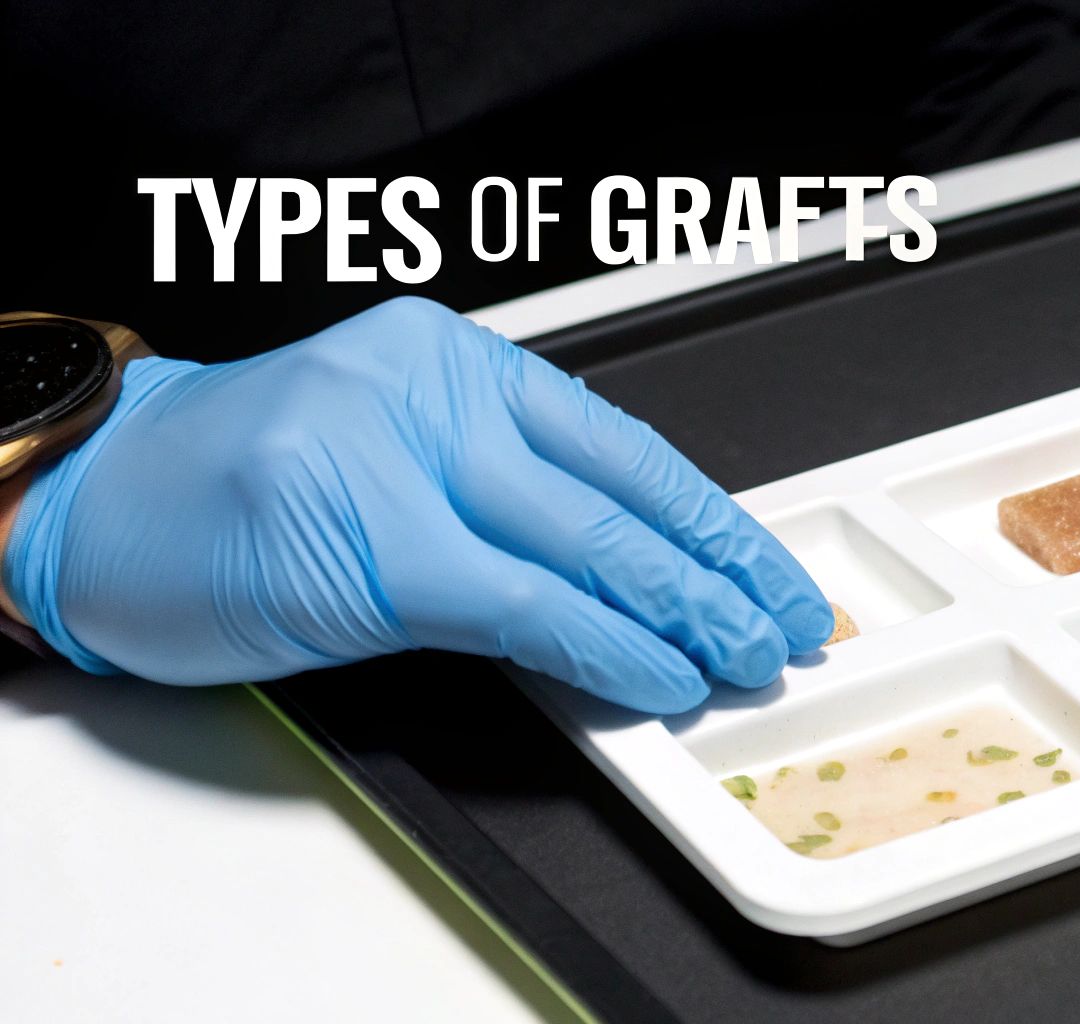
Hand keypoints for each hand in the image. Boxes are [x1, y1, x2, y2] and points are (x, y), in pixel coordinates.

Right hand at [2, 298, 832, 712]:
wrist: (97, 497)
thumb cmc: (241, 481)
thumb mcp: (394, 456)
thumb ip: (502, 495)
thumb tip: (626, 571)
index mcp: (458, 363)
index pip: (623, 444)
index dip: (709, 518)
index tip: (765, 567)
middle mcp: (440, 392)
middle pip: (624, 493)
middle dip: (720, 568)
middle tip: (785, 621)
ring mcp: (403, 461)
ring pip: (589, 544)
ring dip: (686, 611)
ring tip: (745, 653)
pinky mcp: (372, 546)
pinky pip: (524, 604)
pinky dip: (606, 646)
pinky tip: (661, 672)